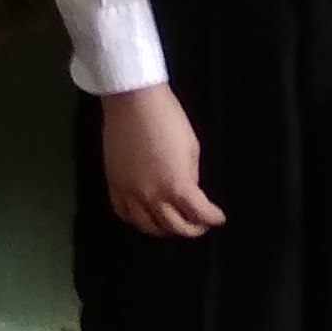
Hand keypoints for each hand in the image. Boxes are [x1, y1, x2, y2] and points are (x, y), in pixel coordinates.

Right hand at [99, 84, 223, 238]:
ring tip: (173, 225)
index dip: (212, 218)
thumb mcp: (192, 148)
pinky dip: (136, 220)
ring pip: (148, 226)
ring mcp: (130, 192)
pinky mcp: (114, 184)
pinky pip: (124, 213)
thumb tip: (189, 190)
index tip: (217, 218)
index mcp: (176, 186)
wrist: (134, 101)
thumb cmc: (167, 118)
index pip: (199, 214)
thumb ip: (191, 177)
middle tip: (198, 225)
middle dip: (191, 229)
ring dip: (164, 229)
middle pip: (174, 227)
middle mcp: (152, 196)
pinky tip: (144, 217)